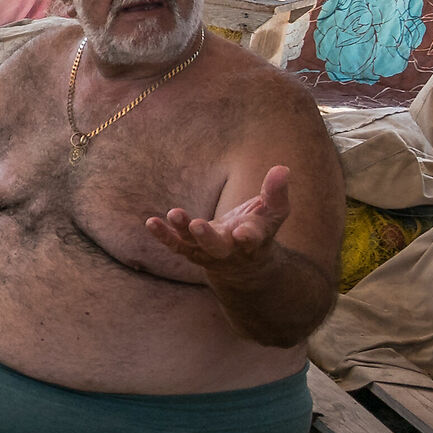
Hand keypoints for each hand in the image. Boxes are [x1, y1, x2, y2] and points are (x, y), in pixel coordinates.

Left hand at [147, 164, 292, 274]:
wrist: (244, 264)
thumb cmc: (260, 229)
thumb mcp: (274, 212)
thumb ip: (276, 193)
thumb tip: (282, 169)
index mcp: (253, 241)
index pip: (252, 240)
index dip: (248, 237)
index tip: (243, 233)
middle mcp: (229, 250)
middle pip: (217, 247)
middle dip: (207, 237)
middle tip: (198, 226)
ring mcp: (206, 252)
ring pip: (192, 245)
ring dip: (182, 230)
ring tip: (174, 214)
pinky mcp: (191, 250)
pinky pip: (175, 244)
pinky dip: (163, 235)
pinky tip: (151, 222)